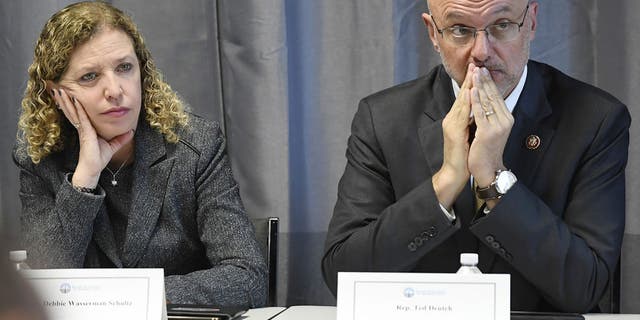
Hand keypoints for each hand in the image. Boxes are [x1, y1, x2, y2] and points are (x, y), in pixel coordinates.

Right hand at [51, 88, 133, 188]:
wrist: (93, 169)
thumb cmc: (99, 158)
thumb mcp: (113, 146)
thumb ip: (121, 138)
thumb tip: (131, 131)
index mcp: (87, 128)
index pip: (78, 112)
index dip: (73, 102)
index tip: (68, 92)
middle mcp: (82, 127)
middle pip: (72, 109)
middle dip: (65, 98)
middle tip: (57, 86)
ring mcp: (82, 129)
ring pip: (73, 111)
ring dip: (66, 100)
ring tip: (59, 89)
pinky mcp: (85, 133)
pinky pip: (81, 118)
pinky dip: (78, 109)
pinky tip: (75, 100)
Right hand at [432, 63, 475, 208]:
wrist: (454, 172)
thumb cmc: (463, 156)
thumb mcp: (467, 135)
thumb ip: (470, 122)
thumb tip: (479, 112)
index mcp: (455, 120)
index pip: (464, 98)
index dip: (470, 84)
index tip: (477, 71)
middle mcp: (451, 119)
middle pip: (461, 96)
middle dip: (469, 80)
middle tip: (475, 64)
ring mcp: (451, 125)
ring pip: (461, 101)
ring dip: (468, 86)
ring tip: (474, 73)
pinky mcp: (454, 131)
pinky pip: (461, 113)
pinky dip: (467, 102)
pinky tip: (472, 92)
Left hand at [468, 67, 513, 188]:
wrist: (486, 169)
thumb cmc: (485, 149)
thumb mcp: (490, 128)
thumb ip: (489, 114)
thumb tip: (483, 98)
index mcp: (506, 118)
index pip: (496, 96)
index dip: (488, 82)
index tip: (481, 69)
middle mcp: (505, 120)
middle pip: (493, 95)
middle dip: (484, 80)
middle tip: (478, 66)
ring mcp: (497, 126)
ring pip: (487, 101)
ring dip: (479, 86)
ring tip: (474, 73)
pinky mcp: (488, 132)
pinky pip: (480, 113)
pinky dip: (475, 101)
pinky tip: (471, 90)